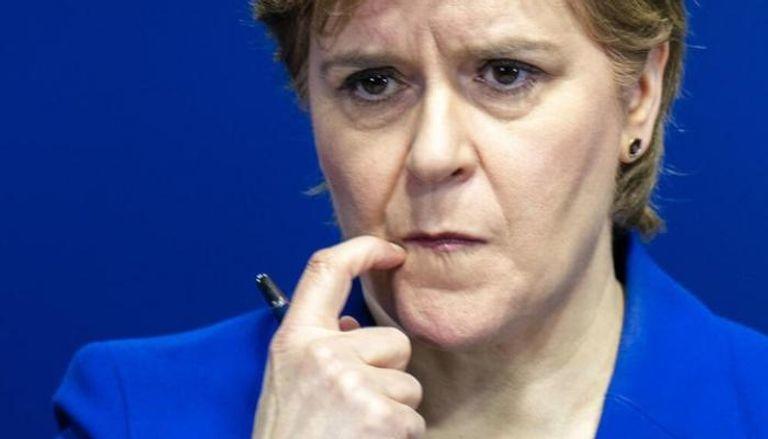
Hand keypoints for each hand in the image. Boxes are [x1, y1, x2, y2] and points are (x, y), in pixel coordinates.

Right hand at [252, 236, 424, 438]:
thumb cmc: (289, 436)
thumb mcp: (288, 381)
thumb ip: (321, 347)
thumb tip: (359, 324)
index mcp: (295, 339)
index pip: (326, 269)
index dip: (364, 249)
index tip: (392, 250)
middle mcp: (322, 352)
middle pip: (393, 340)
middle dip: (388, 372)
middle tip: (353, 409)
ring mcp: (351, 382)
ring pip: (408, 382)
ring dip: (393, 409)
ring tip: (356, 431)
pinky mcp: (379, 414)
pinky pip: (413, 416)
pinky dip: (399, 436)